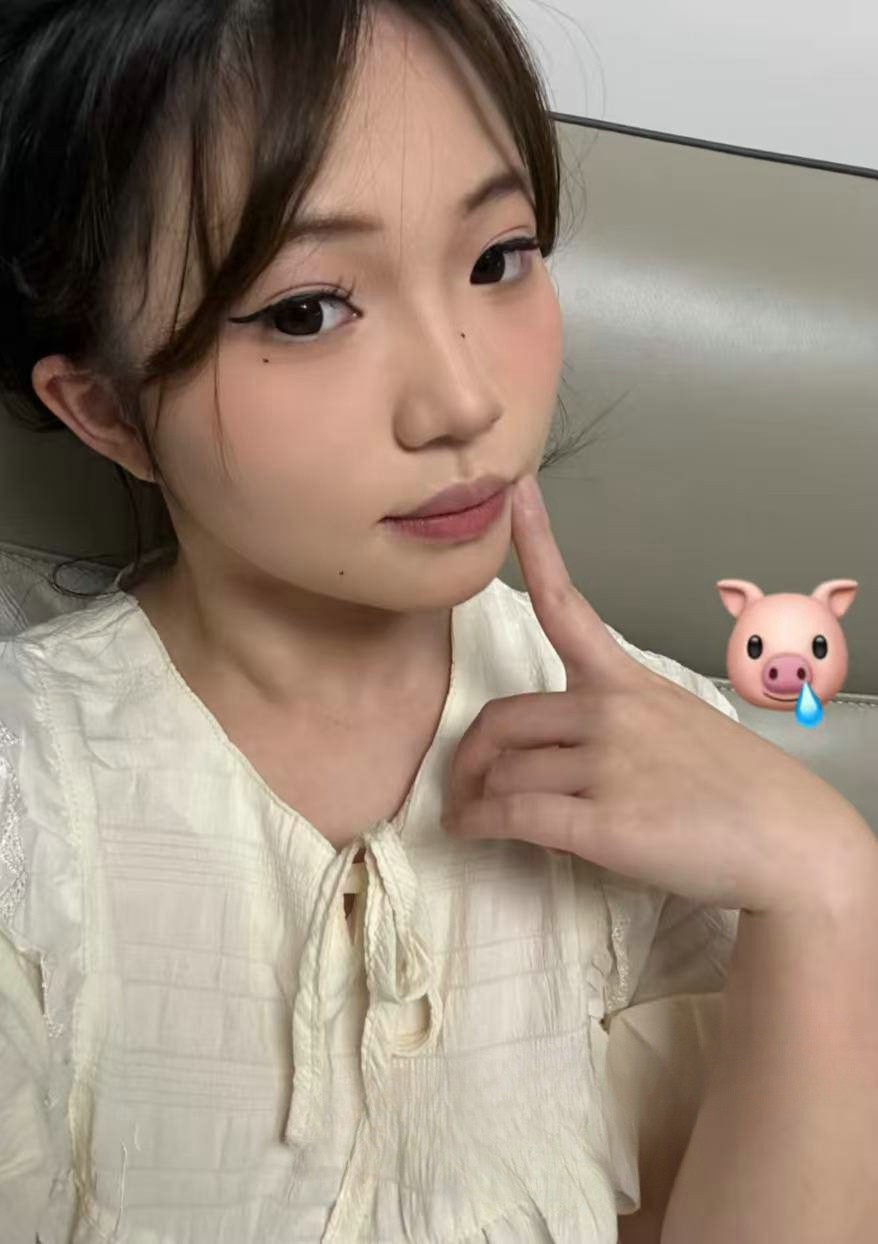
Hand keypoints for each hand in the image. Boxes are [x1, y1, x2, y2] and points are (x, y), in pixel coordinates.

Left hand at [441, 473, 871, 916]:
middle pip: (503, 717)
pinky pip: (513, 813)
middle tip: (462, 779)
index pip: (568, 605)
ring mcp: (609, 765)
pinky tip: (467, 828)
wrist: (789, 842)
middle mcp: (613, 712)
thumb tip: (560, 751)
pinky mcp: (605, 822)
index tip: (515, 493)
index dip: (536, 545)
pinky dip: (477, 822)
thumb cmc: (738, 787)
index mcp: (628, 682)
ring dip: (476, 796)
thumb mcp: (678, 725)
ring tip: (472, 814)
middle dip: (472, 753)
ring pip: (504, 770)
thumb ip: (616, 723)